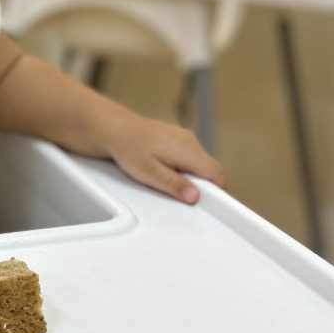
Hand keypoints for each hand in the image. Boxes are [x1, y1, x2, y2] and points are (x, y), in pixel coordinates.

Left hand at [105, 115, 224, 203]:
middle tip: (179, 192)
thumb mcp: (149, 173)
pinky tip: (164, 168)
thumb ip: (174, 184)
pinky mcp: (179, 138)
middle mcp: (190, 141)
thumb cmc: (129, 149)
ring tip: (166, 178)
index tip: (206, 203)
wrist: (116, 129)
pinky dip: (184, 166)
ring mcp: (186, 138)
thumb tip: (194, 196)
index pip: (216, 173)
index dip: (216, 191)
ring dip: (191, 175)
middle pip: (210, 169)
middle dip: (201, 185)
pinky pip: (190, 156)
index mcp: (188, 150)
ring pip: (200, 163)